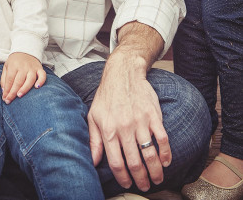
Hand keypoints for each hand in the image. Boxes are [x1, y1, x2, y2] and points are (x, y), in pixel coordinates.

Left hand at [1, 52, 45, 103]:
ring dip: (25, 88)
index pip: (9, 79)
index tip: (5, 98)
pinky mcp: (39, 69)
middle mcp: (23, 66)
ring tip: (19, 95)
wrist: (26, 50)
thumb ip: (4, 78)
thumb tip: (4, 91)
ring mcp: (32, 68)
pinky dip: (41, 81)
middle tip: (9, 100)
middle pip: (18, 81)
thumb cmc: (15, 61)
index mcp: (13, 65)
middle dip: (13, 92)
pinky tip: (37, 87)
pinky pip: (42, 75)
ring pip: (30, 79)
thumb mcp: (6, 66)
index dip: (7, 90)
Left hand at [88, 54, 170, 192]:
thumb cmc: (107, 96)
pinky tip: (166, 162)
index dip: (123, 178)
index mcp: (108, 130)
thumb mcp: (93, 116)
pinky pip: (162, 139)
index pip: (116, 163)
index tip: (127, 184)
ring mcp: (140, 122)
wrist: (123, 73)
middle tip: (145, 186)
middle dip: (141, 179)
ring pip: (150, 154)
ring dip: (155, 171)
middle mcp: (124, 128)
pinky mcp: (153, 115)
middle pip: (135, 163)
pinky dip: (166, 154)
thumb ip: (93, 140)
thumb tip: (93, 161)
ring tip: (157, 179)